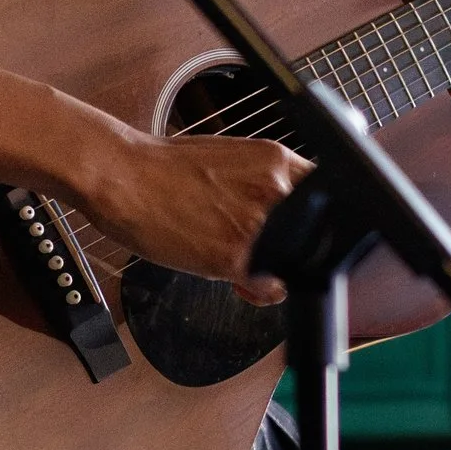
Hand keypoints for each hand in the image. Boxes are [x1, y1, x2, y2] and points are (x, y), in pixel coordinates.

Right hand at [79, 126, 308, 296]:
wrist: (122, 176)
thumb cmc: (163, 167)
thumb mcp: (230, 158)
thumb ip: (263, 182)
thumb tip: (286, 212)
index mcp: (275, 159)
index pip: (328, 193)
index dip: (317, 219)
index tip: (305, 230)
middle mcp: (274, 190)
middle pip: (316, 234)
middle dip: (292, 247)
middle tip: (263, 248)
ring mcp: (258, 224)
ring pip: (294, 265)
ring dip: (273, 271)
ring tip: (243, 263)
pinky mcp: (236, 257)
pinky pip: (269, 290)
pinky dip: (256, 291)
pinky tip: (235, 280)